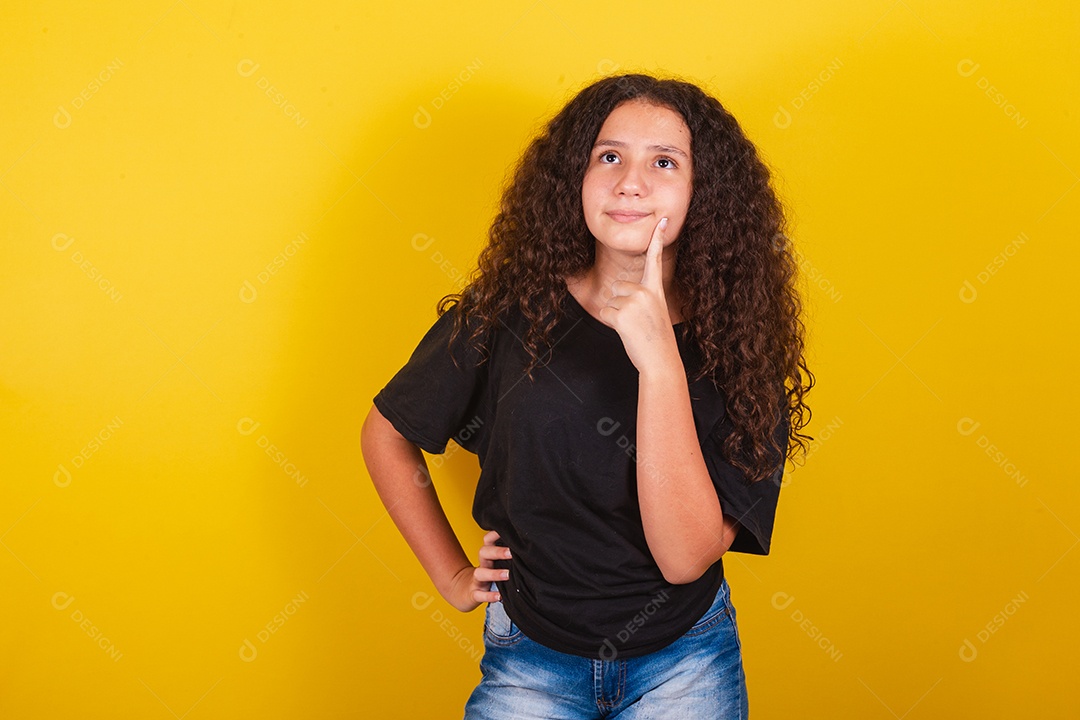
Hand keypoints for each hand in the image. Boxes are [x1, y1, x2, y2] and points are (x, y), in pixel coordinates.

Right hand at [445, 530, 511, 611]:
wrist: (464, 592)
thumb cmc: (487, 575)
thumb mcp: (494, 562)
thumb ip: (507, 555)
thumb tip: (527, 545)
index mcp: (488, 556)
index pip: (488, 540)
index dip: (496, 534)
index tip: (510, 530)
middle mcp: (482, 565)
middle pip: (484, 552)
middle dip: (498, 552)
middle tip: (512, 552)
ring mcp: (477, 580)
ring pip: (481, 573)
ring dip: (494, 574)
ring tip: (507, 575)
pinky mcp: (474, 594)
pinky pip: (480, 595)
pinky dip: (489, 596)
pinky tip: (499, 597)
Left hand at [599, 216, 680, 373]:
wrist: (661, 360)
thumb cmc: (657, 339)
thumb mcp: (655, 311)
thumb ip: (642, 297)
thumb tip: (618, 292)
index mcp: (656, 289)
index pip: (655, 259)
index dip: (658, 239)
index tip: (663, 221)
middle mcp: (645, 291)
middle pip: (617, 286)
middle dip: (620, 303)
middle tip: (637, 321)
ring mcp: (633, 302)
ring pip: (610, 300)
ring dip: (616, 315)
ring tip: (633, 327)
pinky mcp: (621, 314)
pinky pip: (605, 312)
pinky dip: (611, 323)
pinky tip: (626, 331)